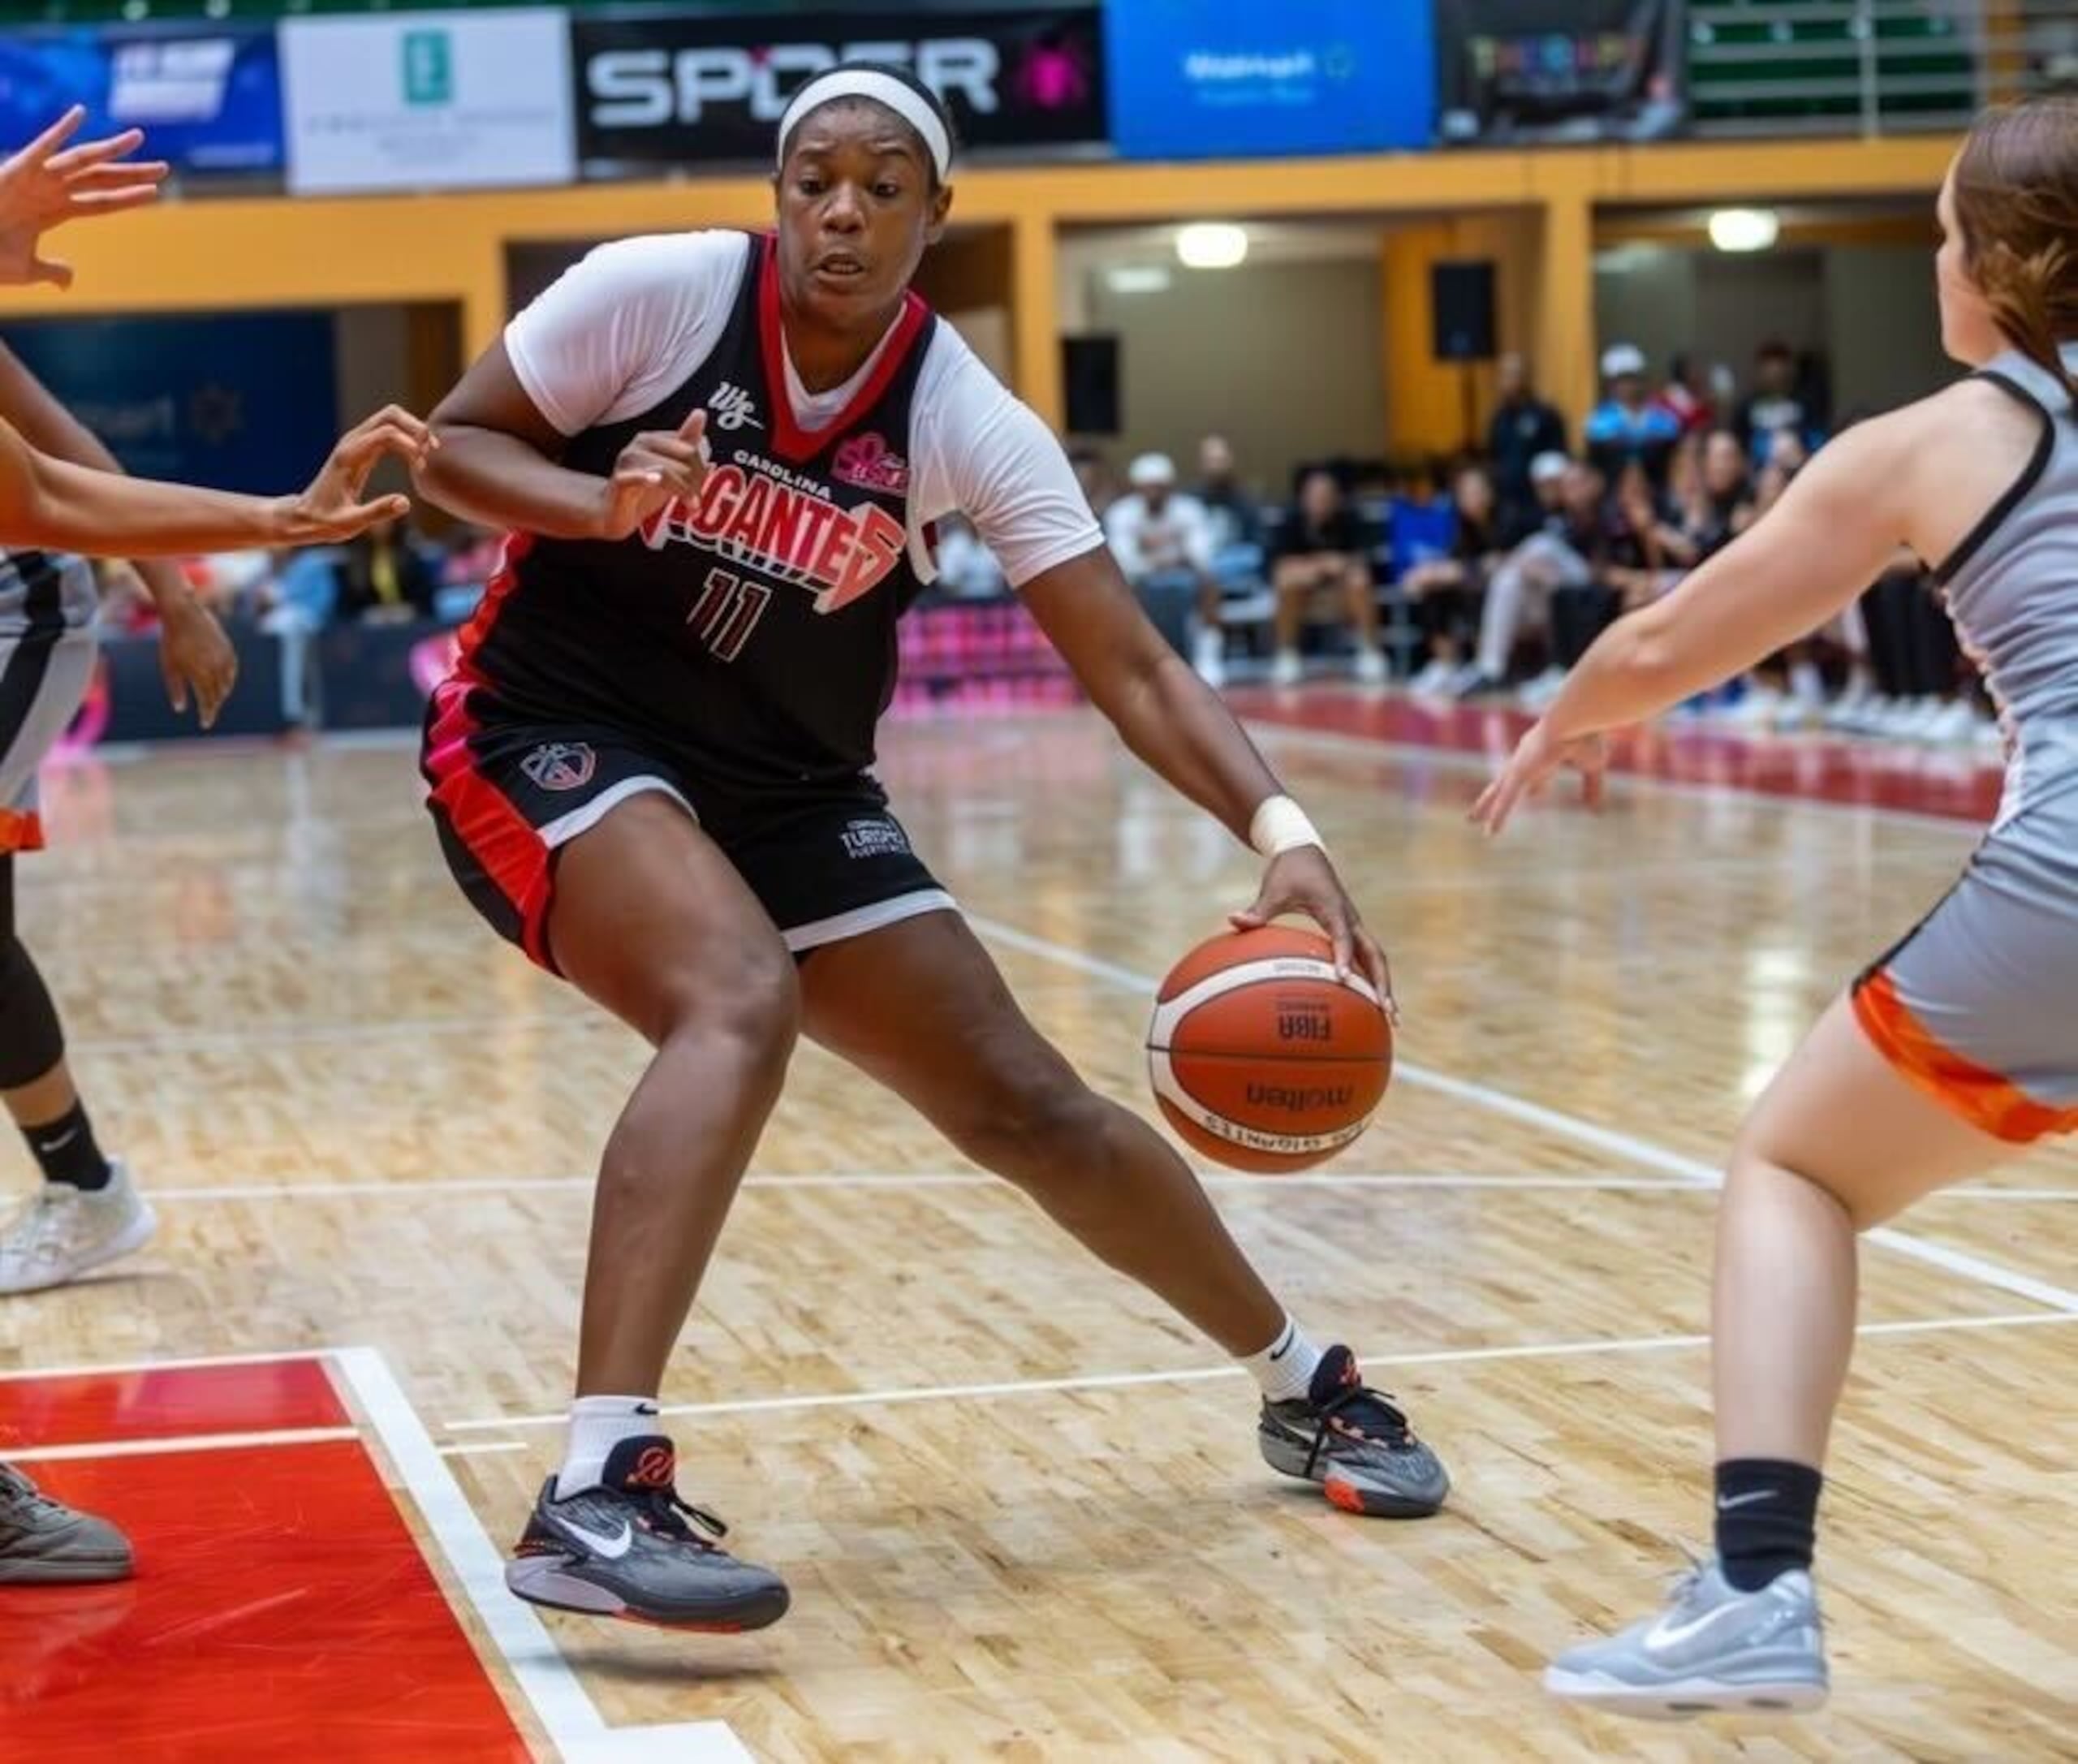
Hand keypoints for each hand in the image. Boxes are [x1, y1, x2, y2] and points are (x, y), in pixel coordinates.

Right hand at [0, 107, 168, 289]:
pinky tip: (81, 114)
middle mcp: (51, 191)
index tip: (156, 192)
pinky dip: (61, 129)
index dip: (127, 197)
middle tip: (164, 167)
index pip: (102, 202)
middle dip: (131, 173)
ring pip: (82, 162)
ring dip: (110, 150)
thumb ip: (52, 270)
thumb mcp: (28, 269)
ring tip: (138, 139)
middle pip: (100, 179)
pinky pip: (43, 145)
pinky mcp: (17, 169)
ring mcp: (36, 179)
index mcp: (55, 211)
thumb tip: (69, 281)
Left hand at [156, 592, 237, 727]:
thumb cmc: (171, 641)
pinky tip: (223, 683)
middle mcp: (216, 669)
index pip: (208, 702)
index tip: (205, 724)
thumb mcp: (169, 667)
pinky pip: (232, 671)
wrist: (183, 614)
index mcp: (201, 675)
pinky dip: (229, 680)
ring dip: (222, 694)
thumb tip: (181, 709)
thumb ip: (176, 689)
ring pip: (227, 684)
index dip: (207, 714)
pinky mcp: (228, 650)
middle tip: (209, 713)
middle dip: (214, 705)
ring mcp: (224, 659)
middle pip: (219, 695)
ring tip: (215, 700)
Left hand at [283, 405, 435, 542]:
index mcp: (349, 456)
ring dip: (414, 430)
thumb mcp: (351, 523)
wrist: (305, 516)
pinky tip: (417, 458)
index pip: (386, 433)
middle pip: (390, 414)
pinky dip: (407, 437)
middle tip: (430, 452)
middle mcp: (352, 442)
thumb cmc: (326, 521)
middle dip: (415, 427)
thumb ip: (377, 512)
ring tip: (427, 455)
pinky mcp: (362, 449)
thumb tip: (406, 502)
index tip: (420, 468)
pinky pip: (388, 431)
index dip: (409, 446)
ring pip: (391, 418)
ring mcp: (357, 442)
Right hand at [597, 409, 707, 540]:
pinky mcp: (619, 482)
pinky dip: (646, 477)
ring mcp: (627, 463)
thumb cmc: (642, 489)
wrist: (612, 512)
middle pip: (684, 458)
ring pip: (667, 470)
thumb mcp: (669, 466)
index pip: (690, 449)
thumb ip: (684, 442)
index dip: (701, 471)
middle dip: (696, 483)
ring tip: (691, 508)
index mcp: (651, 439)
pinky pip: (634, 477)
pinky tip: (655, 480)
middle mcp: (639, 446)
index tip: (699, 491)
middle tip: (696, 504)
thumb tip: (700, 412)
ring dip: (685, 491)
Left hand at [1229, 845, 1393, 1015]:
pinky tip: (1367, 1003)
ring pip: (1376, 958)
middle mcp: (1350, 920)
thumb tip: (1233, 920)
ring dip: (1383, 986)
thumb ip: (1257, 910)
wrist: (1305, 851)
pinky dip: (1370, 979)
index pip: (1343, 937)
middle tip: (1388, 1014)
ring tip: (1391, 1019)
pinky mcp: (1350, 931)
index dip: (1344, 958)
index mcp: (1334, 909)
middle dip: (1382, 984)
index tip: (1344, 980)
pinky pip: (1365, 957)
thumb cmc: (1288, 870)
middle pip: (1375, 955)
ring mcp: (1353, 926)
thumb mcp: (1272, 889)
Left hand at [1469, 720, 1607, 836]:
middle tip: (1482, 807)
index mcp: (1545, 753)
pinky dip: (1498, 817)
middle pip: (1507, 781)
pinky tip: (1490, 833)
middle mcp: (1528, 757)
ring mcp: (1521, 765)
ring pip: (1499, 791)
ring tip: (1470, 820)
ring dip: (1485, 806)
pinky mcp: (1520, 773)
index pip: (1538, 774)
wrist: (1577, 718)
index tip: (1536, 795)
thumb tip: (1596, 812)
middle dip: (1495, 794)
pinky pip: (1506, 800)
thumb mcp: (1592, 766)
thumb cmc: (1587, 734)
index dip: (1538, 787)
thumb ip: (1592, 789)